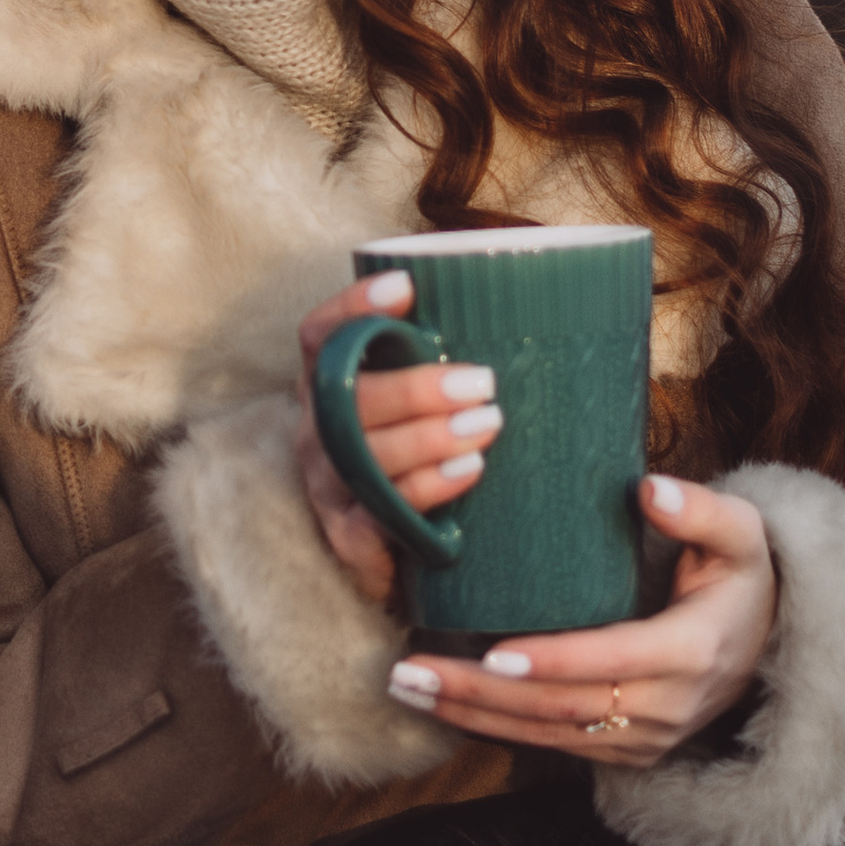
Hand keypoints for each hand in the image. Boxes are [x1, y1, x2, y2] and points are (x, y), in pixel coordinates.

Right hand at [293, 274, 501, 611]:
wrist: (415, 558)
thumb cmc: (429, 457)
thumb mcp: (426, 405)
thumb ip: (445, 360)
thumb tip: (527, 304)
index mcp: (328, 384)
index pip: (320, 335)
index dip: (352, 306)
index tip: (407, 288)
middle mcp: (317, 430)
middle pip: (348, 398)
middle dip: (416, 389)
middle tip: (481, 384)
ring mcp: (329, 484)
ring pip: (365, 454)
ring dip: (429, 436)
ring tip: (486, 425)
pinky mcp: (348, 536)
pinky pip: (380, 510)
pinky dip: (427, 487)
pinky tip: (468, 471)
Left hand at [387, 475, 778, 770]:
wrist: (769, 645)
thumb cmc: (742, 577)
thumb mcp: (740, 534)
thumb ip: (700, 510)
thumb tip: (648, 489)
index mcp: (691, 650)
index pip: (611, 660)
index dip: (553, 660)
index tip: (492, 651)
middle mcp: (668, 706)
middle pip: (562, 707)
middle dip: (481, 693)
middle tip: (410, 671)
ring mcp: (647, 737)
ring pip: (549, 734)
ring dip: (473, 716)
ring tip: (407, 687)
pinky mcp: (627, 752)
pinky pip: (555, 745)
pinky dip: (496, 730)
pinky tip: (444, 707)